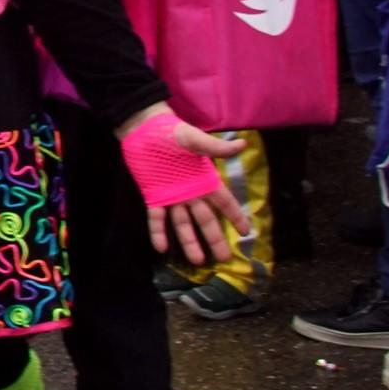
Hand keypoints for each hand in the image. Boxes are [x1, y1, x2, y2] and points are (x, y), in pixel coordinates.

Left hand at [116, 104, 250, 265]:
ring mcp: (172, 196)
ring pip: (183, 223)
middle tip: (225, 259)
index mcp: (205, 179)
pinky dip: (158, 232)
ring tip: (197, 261)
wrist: (142, 128)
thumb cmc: (171, 132)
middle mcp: (191, 192)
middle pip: (206, 220)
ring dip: (190, 241)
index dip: (235, 216)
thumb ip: (216, 147)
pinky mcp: (153, 195)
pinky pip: (157, 218)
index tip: (245, 233)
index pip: (224, 202)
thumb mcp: (195, 138)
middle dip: (215, 238)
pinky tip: (161, 248)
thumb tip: (242, 144)